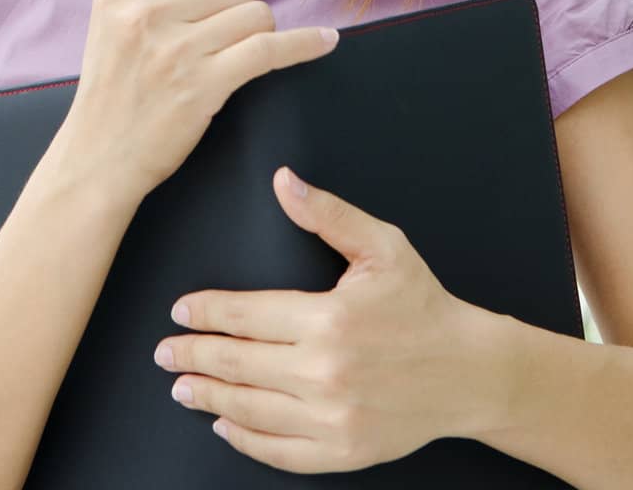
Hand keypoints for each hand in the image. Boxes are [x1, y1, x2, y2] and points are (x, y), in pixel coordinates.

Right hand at [62, 0, 339, 200]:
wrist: (98, 159)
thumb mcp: (127, 19)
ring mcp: (173, 49)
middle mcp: (144, 12)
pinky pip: (269, 50)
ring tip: (235, 56)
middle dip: (240, 7)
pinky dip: (304, 44)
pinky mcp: (201, 86)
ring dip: (258, 33)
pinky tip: (325, 42)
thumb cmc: (116, 88)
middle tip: (223, 38)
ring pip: (255, 14)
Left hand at [153, 166, 486, 473]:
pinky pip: (282, 451)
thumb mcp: (382, 246)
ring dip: (210, 397)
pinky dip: (247, 440)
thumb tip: (283, 180)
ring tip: (183, 387)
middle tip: (165, 352)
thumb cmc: (422, 304)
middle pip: (239, 363)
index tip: (181, 311)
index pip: (247, 315)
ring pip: (252, 410)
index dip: (207, 312)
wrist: (467, 372)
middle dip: (194, 356)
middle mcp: (326, 372)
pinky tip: (226, 425)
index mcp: (329, 319)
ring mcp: (334, 419)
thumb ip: (327, 213)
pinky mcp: (344, 451)